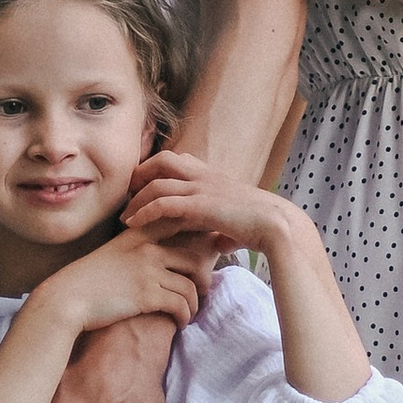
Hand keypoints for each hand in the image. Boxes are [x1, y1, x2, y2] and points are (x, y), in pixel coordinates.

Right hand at [38, 226, 211, 338]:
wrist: (66, 298)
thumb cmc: (87, 280)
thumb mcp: (112, 253)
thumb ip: (135, 250)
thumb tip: (158, 259)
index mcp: (138, 235)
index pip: (178, 224)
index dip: (199, 234)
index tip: (206, 249)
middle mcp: (147, 249)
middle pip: (194, 259)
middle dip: (202, 277)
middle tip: (201, 291)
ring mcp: (148, 271)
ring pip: (191, 286)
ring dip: (194, 303)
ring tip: (189, 312)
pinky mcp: (148, 295)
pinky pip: (181, 305)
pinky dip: (185, 316)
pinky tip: (180, 323)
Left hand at [121, 147, 292, 261]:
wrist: (277, 226)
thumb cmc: (261, 227)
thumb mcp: (236, 224)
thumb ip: (224, 230)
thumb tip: (222, 243)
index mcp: (213, 176)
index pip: (179, 160)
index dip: (157, 170)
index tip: (143, 187)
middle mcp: (206, 176)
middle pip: (163, 160)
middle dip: (142, 173)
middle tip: (128, 194)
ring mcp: (202, 188)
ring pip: (158, 182)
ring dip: (137, 199)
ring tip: (125, 217)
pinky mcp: (200, 204)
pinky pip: (163, 202)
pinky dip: (144, 211)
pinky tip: (133, 224)